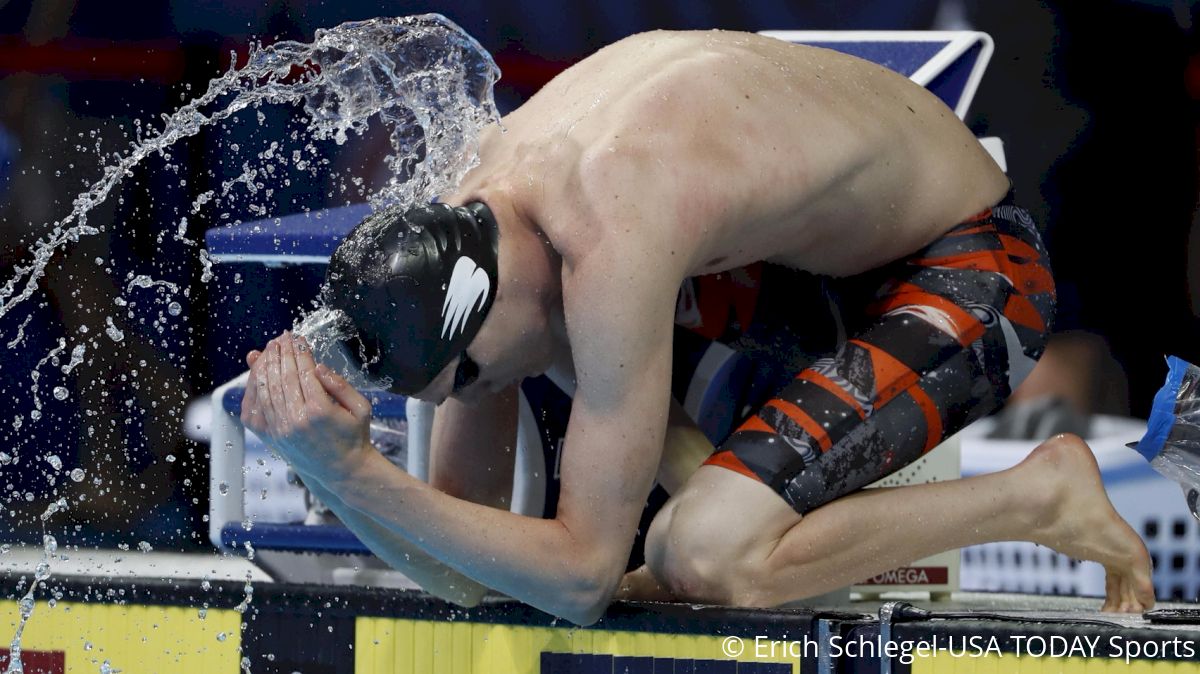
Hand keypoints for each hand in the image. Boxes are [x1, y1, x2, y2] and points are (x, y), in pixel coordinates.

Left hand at [241, 331, 373, 478]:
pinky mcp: (270, 436)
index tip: (298, 338)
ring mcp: (280, 429)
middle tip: (282, 338)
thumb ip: (341, 385)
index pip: (303, 370)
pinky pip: (255, 407)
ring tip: (269, 349)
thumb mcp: (361, 408)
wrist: (341, 470)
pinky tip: (258, 372)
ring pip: (265, 388)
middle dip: (281, 352)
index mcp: (320, 410)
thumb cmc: (353, 437)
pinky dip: (253, 387)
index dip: (299, 350)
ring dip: (265, 365)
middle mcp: (296, 419)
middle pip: (282, 376)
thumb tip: (318, 367)